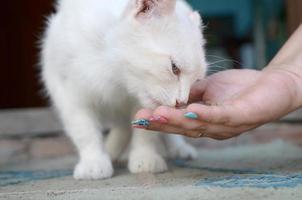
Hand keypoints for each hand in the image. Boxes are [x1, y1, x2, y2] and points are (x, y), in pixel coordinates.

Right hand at [133, 68, 300, 139]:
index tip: (139, 118)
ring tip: (157, 114)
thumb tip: (169, 94)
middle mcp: (213, 129)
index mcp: (204, 122)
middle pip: (184, 129)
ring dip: (177, 120)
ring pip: (198, 125)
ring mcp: (227, 126)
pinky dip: (204, 115)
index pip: (178, 124)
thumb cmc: (239, 88)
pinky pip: (221, 117)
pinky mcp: (242, 117)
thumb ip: (189, 94)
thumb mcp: (207, 88)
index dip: (158, 122)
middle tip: (141, 119)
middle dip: (161, 124)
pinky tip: (190, 111)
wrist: (273, 83)